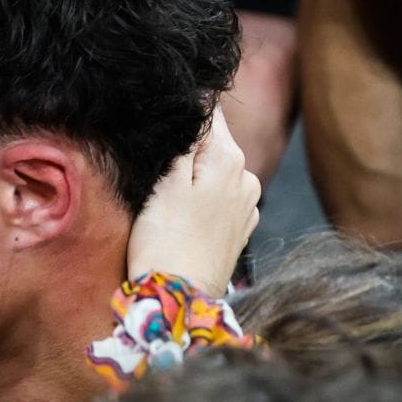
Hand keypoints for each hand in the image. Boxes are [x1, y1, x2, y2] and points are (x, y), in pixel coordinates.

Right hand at [126, 107, 260, 291]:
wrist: (179, 300)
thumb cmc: (164, 242)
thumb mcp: (165, 182)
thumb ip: (185, 140)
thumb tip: (198, 101)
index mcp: (230, 159)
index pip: (210, 113)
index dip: (184, 111)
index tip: (161, 123)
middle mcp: (247, 178)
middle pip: (213, 145)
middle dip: (186, 150)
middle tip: (154, 172)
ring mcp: (247, 206)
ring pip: (215, 174)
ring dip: (193, 177)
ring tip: (164, 199)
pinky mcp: (239, 231)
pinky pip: (220, 200)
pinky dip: (202, 201)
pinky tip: (182, 218)